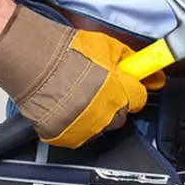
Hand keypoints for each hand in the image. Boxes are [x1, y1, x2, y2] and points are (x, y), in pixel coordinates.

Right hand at [0, 7, 165, 148]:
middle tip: (100, 92)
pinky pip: (77, 137)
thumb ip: (131, 62)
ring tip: (80, 99)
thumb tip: (151, 73)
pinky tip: (68, 110)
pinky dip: (75, 126)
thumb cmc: (68, 52)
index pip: (138, 99)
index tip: (125, 87)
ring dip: (96, 117)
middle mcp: (105, 115)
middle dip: (115, 105)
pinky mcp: (63, 136)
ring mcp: (84, 128)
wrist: (32, 60)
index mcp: (119, 93)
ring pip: (100, 129)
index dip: (131, 91)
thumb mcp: (108, 48)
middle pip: (120, 117)